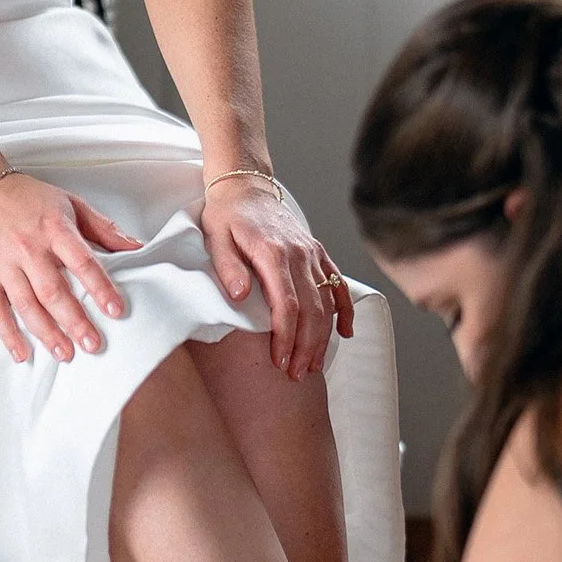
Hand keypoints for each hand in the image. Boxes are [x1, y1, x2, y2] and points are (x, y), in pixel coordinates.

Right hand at [0, 172, 140, 363]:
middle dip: (75, 321)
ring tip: (66, 354)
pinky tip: (22, 353)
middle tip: (93, 345)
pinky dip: (8, 334)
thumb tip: (136, 247)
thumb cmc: (28, 197)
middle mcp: (29, 248)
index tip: (117, 310)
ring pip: (26, 305)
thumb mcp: (70, 203)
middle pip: (53, 291)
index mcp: (54, 229)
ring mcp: (4, 263)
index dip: (100, 287)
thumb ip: (104, 228)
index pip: (81, 262)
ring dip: (47, 332)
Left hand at [199, 175, 353, 379]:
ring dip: (322, 337)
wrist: (246, 187)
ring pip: (326, 301)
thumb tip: (241, 297)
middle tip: (296, 374)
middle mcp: (299, 254)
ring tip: (312, 365)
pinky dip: (345, 309)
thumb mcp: (216, 238)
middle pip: (311, 309)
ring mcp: (312, 253)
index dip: (285, 337)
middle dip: (305, 346)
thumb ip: (228, 268)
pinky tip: (345, 333)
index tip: (280, 361)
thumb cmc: (226, 216)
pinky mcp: (318, 253)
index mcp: (273, 252)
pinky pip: (338, 283)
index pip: (286, 304)